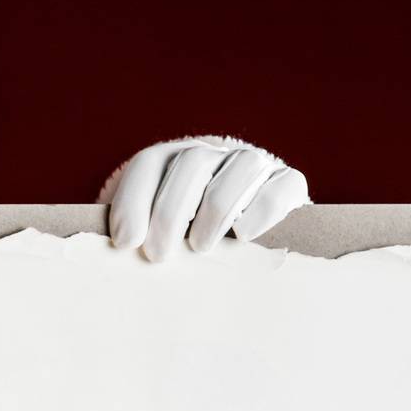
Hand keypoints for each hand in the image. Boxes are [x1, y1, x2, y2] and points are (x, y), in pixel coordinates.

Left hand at [105, 134, 309, 260]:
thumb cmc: (186, 245)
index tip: (124, 242)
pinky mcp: (288, 183)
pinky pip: (281, 187)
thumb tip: (122, 249)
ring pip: (240, 168)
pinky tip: (243, 235)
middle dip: (170, 212)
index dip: (133, 200)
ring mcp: (253, 166)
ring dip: (216, 210)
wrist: (247, 238)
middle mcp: (214, 156)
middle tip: (158, 255)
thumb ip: (140, 236)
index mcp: (173, 162)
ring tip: (199, 248)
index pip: (150, 164)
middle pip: (192, 164)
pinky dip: (263, 209)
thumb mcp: (160, 238)